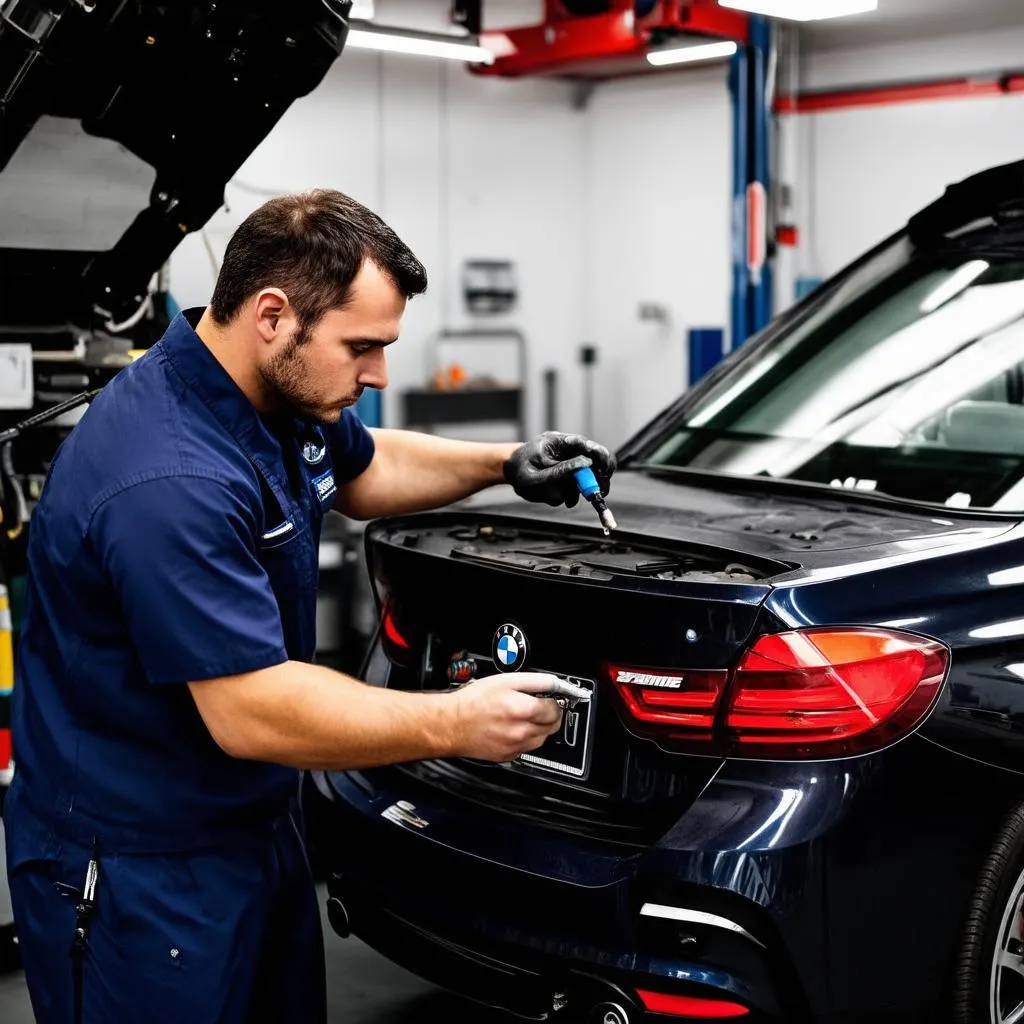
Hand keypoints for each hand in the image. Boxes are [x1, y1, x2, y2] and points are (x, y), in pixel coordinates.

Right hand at [447, 673, 564, 761]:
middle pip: (553, 726)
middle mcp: (522, 732)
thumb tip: (553, 683)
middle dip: (550, 714)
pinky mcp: (508, 756)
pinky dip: (525, 738)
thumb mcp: (505, 680)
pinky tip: (513, 727)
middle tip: (539, 705)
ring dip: (539, 727)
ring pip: (542, 738)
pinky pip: (527, 748)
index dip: (555, 700)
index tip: (550, 697)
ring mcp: (516, 746)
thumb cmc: (473, 701)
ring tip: (523, 716)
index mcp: (523, 710)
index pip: (556, 708)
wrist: (452, 724)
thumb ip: (534, 681)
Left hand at [503, 431, 615, 507]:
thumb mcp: (535, 474)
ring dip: (580, 490)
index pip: (587, 445)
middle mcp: (568, 451)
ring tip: (567, 499)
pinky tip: (556, 495)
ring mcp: (569, 463)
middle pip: (595, 461)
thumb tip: (585, 464)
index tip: (605, 471)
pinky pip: (576, 486)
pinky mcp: (567, 475)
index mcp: (560, 442)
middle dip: (598, 477)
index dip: (601, 457)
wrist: (510, 470)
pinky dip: (570, 494)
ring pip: (586, 477)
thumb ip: (560, 471)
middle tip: (599, 491)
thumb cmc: (519, 468)